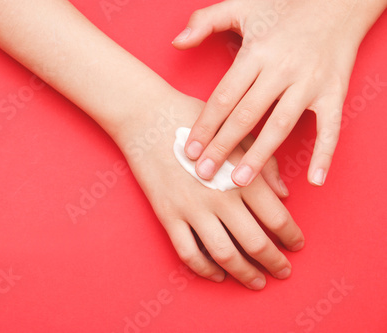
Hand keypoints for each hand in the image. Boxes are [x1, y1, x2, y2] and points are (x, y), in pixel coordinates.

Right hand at [118, 94, 303, 289]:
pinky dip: (206, 270)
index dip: (292, 237)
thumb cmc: (195, 120)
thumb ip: (264, 165)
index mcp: (241, 175)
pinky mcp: (168, 216)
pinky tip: (218, 274)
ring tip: (256, 281)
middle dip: (275, 263)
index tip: (297, 245)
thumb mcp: (237, 134)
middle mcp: (220, 197)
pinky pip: (189, 253)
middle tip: (283, 272)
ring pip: (226, 255)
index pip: (277, 218)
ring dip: (245, 274)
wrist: (148, 118)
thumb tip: (284, 196)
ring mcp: (192, 209)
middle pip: (257, 243)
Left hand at [172, 0, 382, 186]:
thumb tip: (177, 41)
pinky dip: (325, 153)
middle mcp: (282, 69)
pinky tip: (314, 179)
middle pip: (246, 115)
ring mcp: (310, 83)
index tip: (189, 149)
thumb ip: (206, 21)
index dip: (205, 125)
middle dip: (222, 147)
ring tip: (239, 181)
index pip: (224, 97)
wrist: (338, 0)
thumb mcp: (242, 7)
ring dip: (259, 156)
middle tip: (203, 174)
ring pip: (280, 125)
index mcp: (256, 53)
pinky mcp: (334, 92)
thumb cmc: (283, 8)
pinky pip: (331, 127)